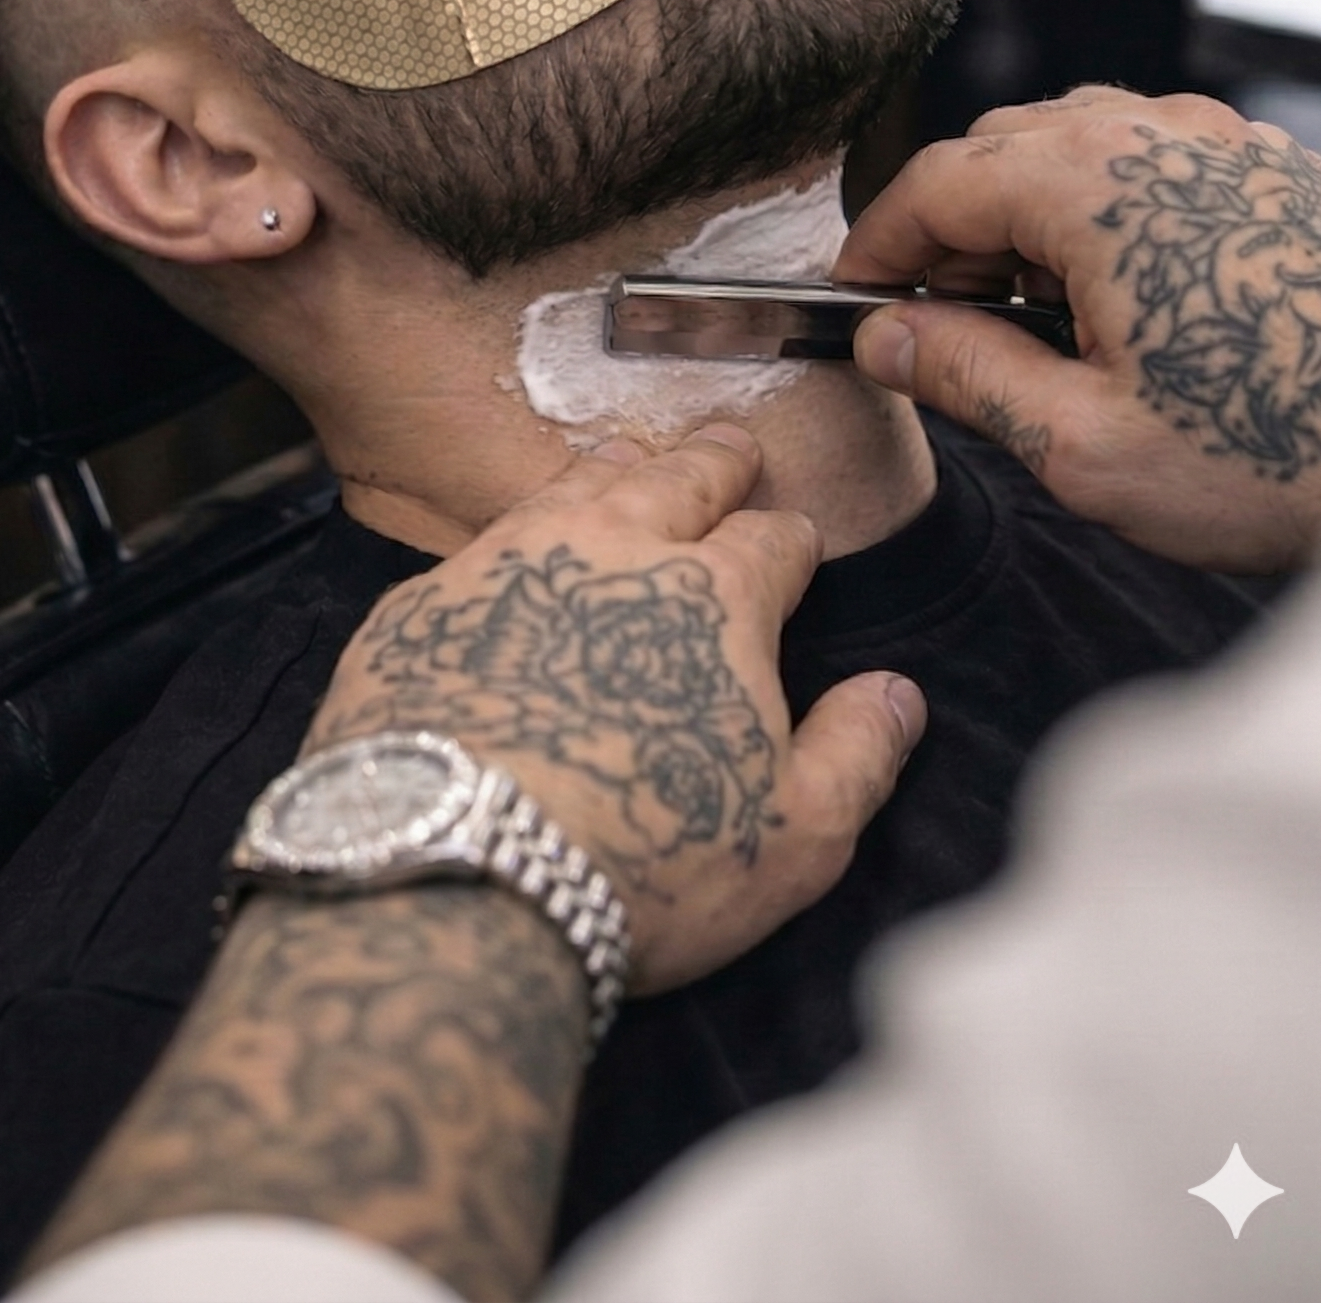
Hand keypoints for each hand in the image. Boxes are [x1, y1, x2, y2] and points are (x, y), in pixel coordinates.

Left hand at [306, 425, 925, 993]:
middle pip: (675, 479)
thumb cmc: (646, 868)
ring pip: (575, 486)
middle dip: (713, 461)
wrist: (452, 877)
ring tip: (633, 458)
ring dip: (616, 469)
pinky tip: (519, 547)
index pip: (771, 539)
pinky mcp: (421, 603)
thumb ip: (857, 754)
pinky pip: (484, 543)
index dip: (789, 540)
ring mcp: (507, 563)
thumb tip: (898, 694)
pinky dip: (519, 532)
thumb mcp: (795, 837)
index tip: (794, 542)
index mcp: (714, 595)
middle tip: (729, 444)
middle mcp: (611, 549)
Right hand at [834, 86, 1320, 572]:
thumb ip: (968, 377)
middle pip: (1004, 149)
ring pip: (1083, 149)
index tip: (856, 304)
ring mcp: (1231, 145)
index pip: (937, 184)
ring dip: (1030, 221)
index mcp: (1093, 183)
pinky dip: (1109, 218)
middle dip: (952, 232)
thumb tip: (892, 343)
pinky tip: (1126, 310)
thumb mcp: (1086, 445)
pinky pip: (1160, 165)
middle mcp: (1160, 135)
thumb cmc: (1281, 452)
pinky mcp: (1283, 175)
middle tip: (934, 328)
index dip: (877, 246)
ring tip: (1032, 326)